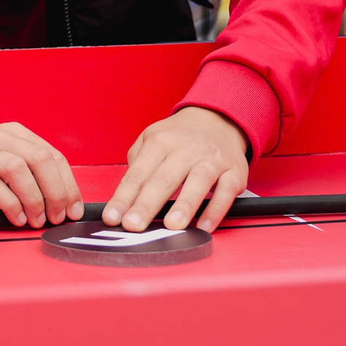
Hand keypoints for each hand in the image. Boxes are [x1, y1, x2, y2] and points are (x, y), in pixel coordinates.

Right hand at [0, 122, 81, 226]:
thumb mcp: (4, 162)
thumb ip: (30, 174)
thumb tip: (64, 202)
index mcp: (13, 133)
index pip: (52, 155)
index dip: (68, 184)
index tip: (73, 209)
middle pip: (39, 159)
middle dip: (55, 192)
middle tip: (58, 216)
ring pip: (17, 169)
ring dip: (34, 199)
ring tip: (36, 219)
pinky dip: (10, 204)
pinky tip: (16, 218)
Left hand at [105, 105, 249, 232]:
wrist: (218, 119)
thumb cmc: (180, 137)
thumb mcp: (152, 137)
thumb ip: (137, 162)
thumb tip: (125, 194)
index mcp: (160, 141)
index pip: (138, 173)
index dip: (123, 196)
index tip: (112, 217)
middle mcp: (186, 149)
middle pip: (164, 178)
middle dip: (147, 204)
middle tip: (133, 225)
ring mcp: (212, 159)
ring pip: (198, 181)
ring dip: (185, 205)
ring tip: (172, 226)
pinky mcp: (234, 172)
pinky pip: (226, 191)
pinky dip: (216, 209)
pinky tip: (204, 226)